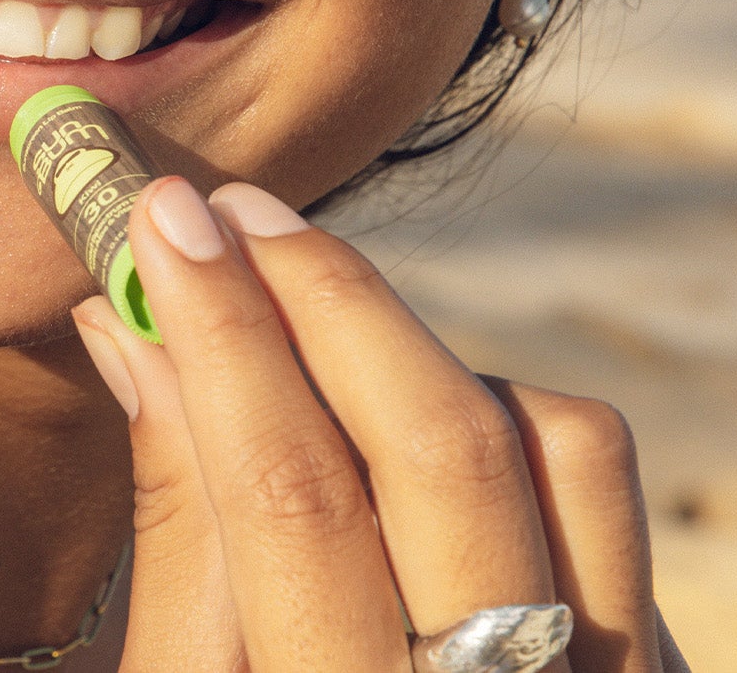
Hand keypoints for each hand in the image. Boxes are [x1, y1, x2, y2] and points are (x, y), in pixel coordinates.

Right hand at [72, 177, 686, 672]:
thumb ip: (182, 525)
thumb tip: (135, 323)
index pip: (293, 491)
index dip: (220, 331)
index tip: (159, 215)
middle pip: (447, 439)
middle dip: (328, 295)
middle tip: (232, 210)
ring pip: (559, 446)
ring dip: (428, 352)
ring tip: (311, 316)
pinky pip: (601, 502)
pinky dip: (507, 427)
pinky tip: (410, 419)